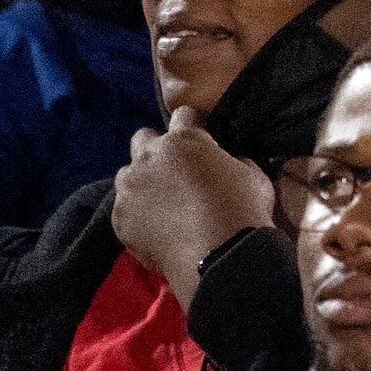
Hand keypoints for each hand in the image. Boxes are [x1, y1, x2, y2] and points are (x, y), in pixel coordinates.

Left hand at [112, 107, 274, 306]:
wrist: (220, 255)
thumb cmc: (243, 209)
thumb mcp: (251, 174)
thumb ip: (230, 160)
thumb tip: (224, 162)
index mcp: (184, 140)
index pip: (183, 114)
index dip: (195, 126)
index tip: (204, 143)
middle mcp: (149, 158)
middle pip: (142, 138)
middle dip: (157, 149)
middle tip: (176, 171)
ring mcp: (129, 189)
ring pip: (128, 175)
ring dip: (144, 183)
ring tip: (164, 205)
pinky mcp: (119, 218)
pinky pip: (125, 208)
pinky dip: (139, 214)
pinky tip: (159, 228)